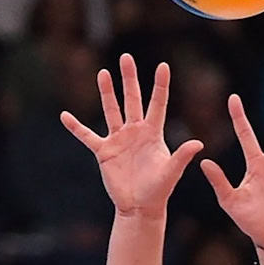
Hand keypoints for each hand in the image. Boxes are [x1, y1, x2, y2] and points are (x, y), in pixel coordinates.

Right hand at [60, 54, 202, 217]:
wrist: (140, 207)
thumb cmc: (159, 190)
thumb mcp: (171, 172)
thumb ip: (182, 157)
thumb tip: (199, 144)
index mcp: (154, 133)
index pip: (158, 103)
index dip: (160, 85)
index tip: (163, 65)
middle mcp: (136, 131)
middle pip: (133, 99)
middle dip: (129, 78)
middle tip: (127, 57)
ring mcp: (119, 139)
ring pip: (112, 110)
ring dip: (107, 92)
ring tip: (103, 73)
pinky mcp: (104, 152)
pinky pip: (87, 136)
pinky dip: (76, 127)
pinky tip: (65, 116)